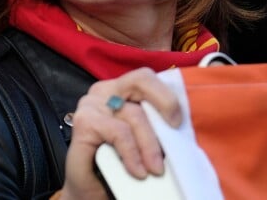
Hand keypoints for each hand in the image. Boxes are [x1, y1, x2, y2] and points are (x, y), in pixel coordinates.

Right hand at [60, 67, 181, 199]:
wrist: (91, 190)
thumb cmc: (118, 163)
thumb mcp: (142, 138)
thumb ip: (155, 125)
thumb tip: (181, 126)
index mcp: (121, 90)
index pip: (147, 78)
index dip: (167, 94)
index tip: (179, 121)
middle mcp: (105, 90)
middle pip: (140, 80)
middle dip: (165, 101)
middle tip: (176, 127)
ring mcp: (92, 103)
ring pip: (134, 114)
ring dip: (150, 144)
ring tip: (156, 169)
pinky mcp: (85, 122)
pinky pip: (119, 133)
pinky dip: (132, 153)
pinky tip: (138, 171)